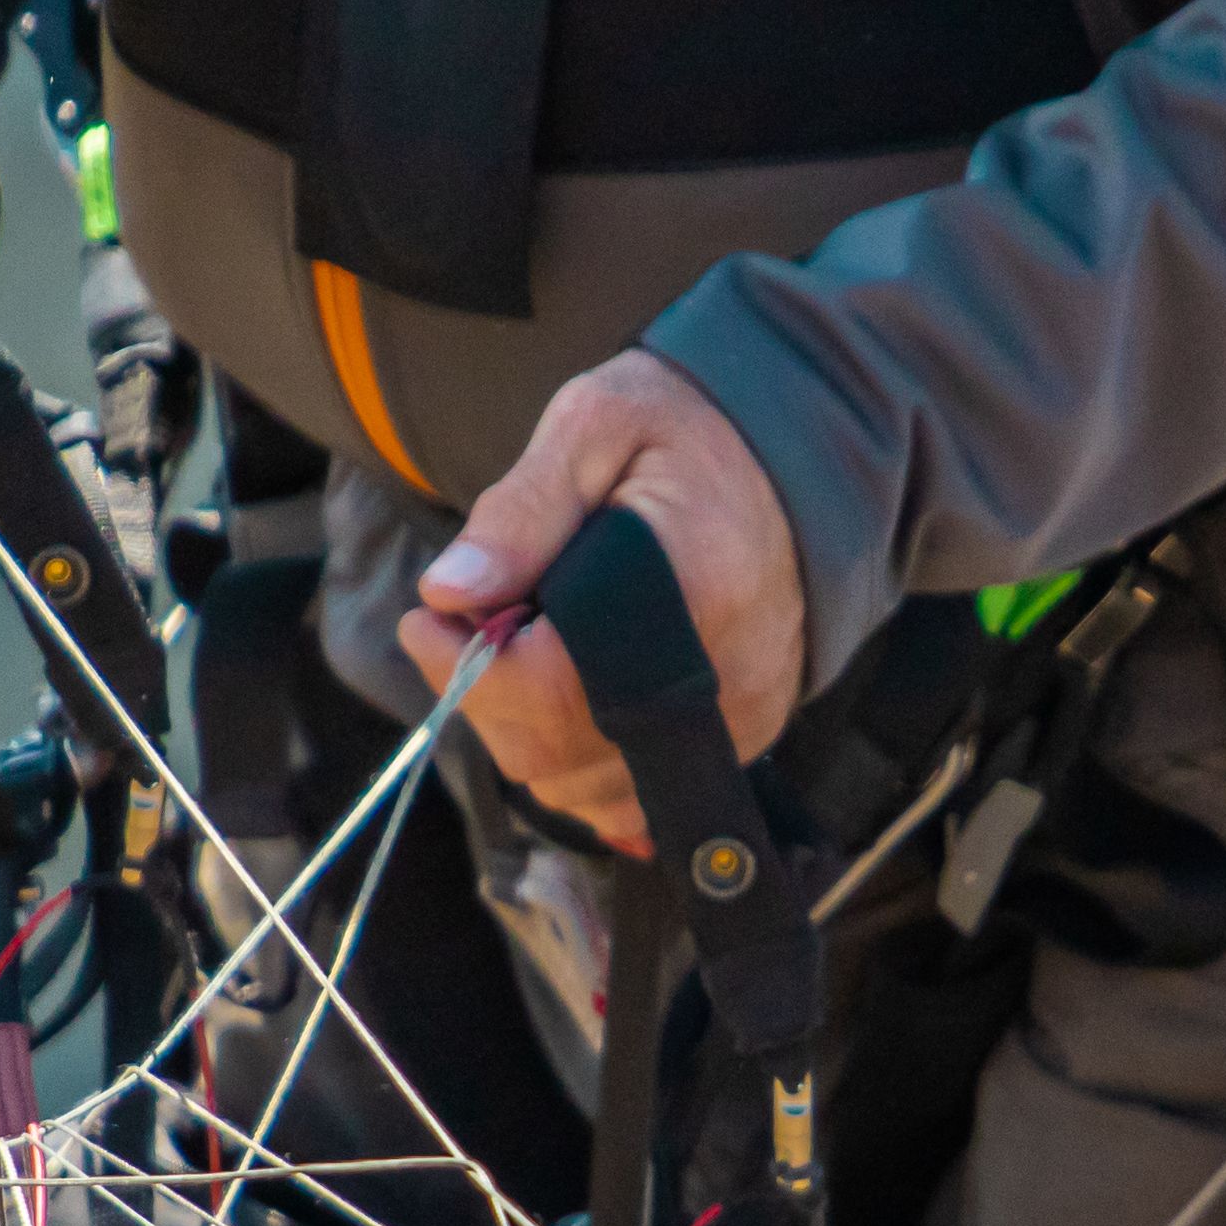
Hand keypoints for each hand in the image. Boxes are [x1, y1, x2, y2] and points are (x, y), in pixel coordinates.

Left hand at [401, 349, 805, 855]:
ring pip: (576, 787)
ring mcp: (735, 725)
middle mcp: (722, 681)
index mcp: (690, 590)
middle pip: (553, 752)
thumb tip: (449, 590)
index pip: (550, 686)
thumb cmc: (684, 435)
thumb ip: (521, 509)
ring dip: (519, 729)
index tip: (427, 614)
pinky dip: (570, 761)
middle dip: (483, 694)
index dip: (467, 665)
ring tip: (519, 646)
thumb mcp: (595, 426)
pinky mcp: (738, 744)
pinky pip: (624, 800)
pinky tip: (561, 691)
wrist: (798, 463)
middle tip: (467, 622)